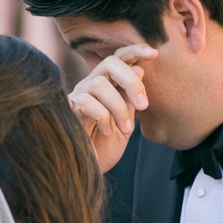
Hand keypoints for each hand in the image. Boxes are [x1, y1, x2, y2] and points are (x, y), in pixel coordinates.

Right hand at [69, 44, 157, 171]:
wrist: (87, 170)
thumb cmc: (105, 147)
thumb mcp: (126, 123)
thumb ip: (132, 100)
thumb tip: (140, 70)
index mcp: (108, 86)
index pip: (119, 59)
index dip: (135, 51)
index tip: (155, 54)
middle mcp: (91, 86)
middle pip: (110, 63)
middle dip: (130, 81)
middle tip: (143, 106)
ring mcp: (78, 96)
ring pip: (99, 83)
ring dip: (119, 106)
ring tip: (126, 128)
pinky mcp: (68, 111)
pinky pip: (87, 102)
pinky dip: (103, 117)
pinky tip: (107, 132)